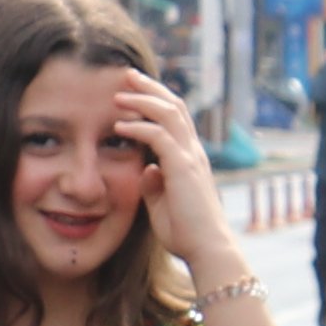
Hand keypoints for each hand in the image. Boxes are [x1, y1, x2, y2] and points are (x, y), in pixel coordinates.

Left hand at [108, 66, 240, 274]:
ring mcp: (190, 157)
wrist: (207, 250)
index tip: (133, 91)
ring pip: (168, 113)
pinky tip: (120, 126)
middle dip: (150, 88)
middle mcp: (193, 151)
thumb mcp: (163, 205)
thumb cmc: (187, 234)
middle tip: (127, 75)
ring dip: (142, 100)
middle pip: (174, 105)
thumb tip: (146, 169)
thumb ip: (155, 185)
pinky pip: (159, 136)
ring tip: (118, 93)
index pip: (176, 118)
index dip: (156, 100)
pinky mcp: (183, 168)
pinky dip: (139, 127)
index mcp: (190, 158)